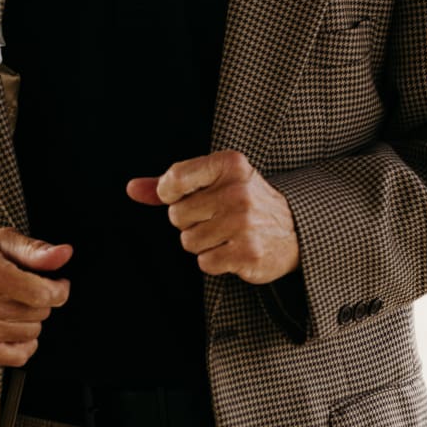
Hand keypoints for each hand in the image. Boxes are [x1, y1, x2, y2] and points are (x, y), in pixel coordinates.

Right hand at [0, 227, 71, 368]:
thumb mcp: (1, 240)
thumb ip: (34, 250)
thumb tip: (64, 255)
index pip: (41, 294)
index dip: (59, 290)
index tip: (58, 284)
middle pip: (38, 313)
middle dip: (41, 300)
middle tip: (27, 289)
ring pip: (31, 333)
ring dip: (31, 320)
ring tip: (14, 304)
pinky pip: (17, 357)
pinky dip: (24, 344)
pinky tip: (15, 326)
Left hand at [127, 150, 299, 284]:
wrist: (295, 230)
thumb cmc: (245, 202)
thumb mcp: (215, 181)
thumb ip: (172, 183)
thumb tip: (131, 189)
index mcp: (229, 165)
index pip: (174, 178)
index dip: (169, 193)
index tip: (183, 196)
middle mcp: (238, 191)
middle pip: (177, 215)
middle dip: (190, 222)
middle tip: (217, 218)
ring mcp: (244, 223)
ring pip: (188, 241)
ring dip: (203, 243)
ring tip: (227, 234)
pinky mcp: (248, 253)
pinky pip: (204, 262)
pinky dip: (215, 260)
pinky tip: (234, 249)